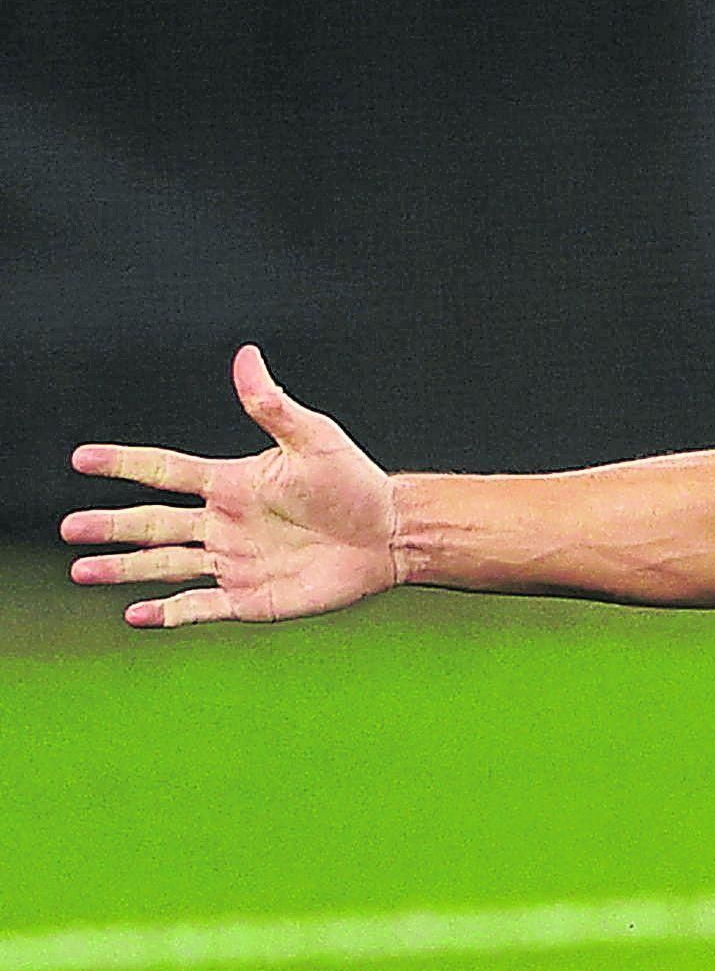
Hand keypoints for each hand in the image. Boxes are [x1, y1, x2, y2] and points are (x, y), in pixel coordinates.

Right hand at [65, 345, 401, 627]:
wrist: (390, 533)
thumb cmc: (354, 481)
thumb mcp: (313, 439)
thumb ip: (272, 405)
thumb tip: (247, 356)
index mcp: (231, 483)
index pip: (165, 471)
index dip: (125, 464)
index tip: (81, 459)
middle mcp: (222, 523)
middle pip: (153, 524)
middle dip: (110, 527)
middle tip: (68, 528)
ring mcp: (234, 562)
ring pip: (165, 566)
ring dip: (123, 569)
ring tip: (81, 571)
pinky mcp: (252, 598)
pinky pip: (201, 606)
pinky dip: (169, 612)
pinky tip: (135, 614)